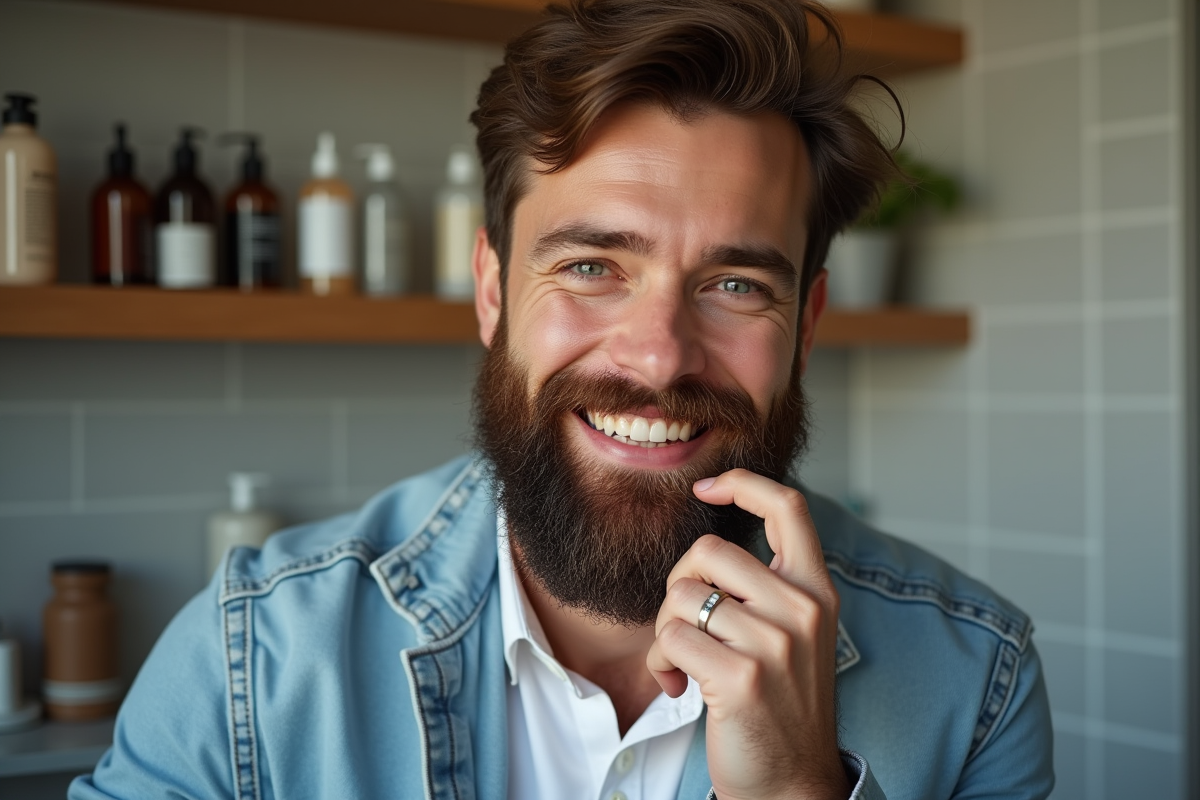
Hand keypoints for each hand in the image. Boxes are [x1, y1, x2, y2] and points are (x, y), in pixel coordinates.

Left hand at [645, 469, 848, 799]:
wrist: (791, 783)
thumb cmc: (777, 704)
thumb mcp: (792, 634)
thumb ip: (764, 588)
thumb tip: (705, 548)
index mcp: (816, 591)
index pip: (788, 507)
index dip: (742, 484)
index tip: (705, 489)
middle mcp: (803, 610)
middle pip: (708, 551)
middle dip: (677, 584)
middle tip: (683, 624)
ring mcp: (776, 643)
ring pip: (681, 597)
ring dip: (664, 631)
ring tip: (681, 664)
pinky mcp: (742, 677)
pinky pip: (670, 639)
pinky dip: (659, 663)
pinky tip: (677, 688)